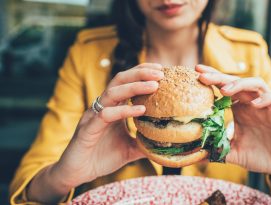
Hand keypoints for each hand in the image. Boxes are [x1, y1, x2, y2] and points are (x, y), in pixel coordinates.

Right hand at [28, 63, 163, 202]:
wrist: (78, 173)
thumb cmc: (102, 157)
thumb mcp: (130, 149)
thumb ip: (145, 143)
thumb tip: (166, 143)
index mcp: (112, 107)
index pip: (127, 82)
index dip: (142, 72)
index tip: (161, 70)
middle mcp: (102, 106)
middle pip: (120, 80)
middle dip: (140, 73)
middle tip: (160, 73)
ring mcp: (94, 116)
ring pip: (113, 93)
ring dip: (134, 86)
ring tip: (154, 86)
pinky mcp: (88, 129)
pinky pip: (106, 115)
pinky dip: (124, 110)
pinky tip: (141, 110)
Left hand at [196, 65, 270, 194]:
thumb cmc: (259, 156)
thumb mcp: (233, 153)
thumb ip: (216, 150)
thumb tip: (194, 155)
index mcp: (240, 109)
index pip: (225, 87)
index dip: (213, 78)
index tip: (197, 72)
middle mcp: (254, 103)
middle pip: (237, 82)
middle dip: (220, 77)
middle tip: (203, 76)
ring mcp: (270, 106)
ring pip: (258, 84)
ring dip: (241, 84)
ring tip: (226, 89)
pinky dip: (268, 98)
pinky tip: (255, 104)